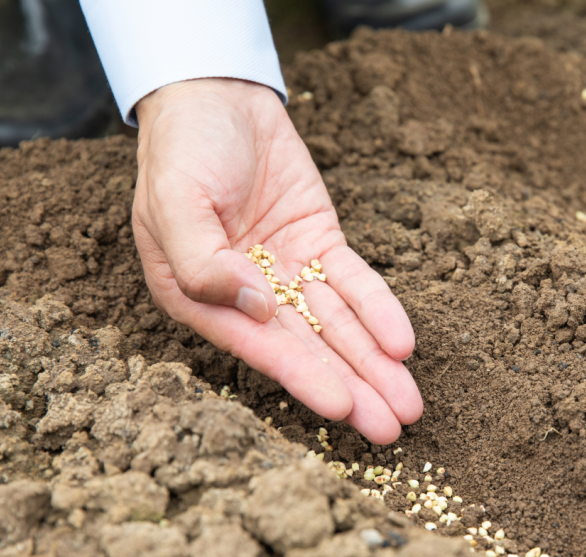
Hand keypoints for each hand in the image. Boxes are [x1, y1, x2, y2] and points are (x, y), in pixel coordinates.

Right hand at [132, 78, 421, 443]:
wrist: (217, 97)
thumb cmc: (182, 151)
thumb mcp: (174, 202)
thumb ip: (201, 262)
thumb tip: (254, 310)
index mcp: (202, 299)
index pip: (261, 348)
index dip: (304, 377)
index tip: (343, 408)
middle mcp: (249, 297)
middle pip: (310, 350)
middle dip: (354, 388)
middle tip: (393, 429)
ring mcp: (289, 273)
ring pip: (340, 327)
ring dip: (376, 364)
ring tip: (410, 404)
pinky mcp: (321, 246)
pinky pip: (356, 283)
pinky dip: (381, 310)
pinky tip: (405, 342)